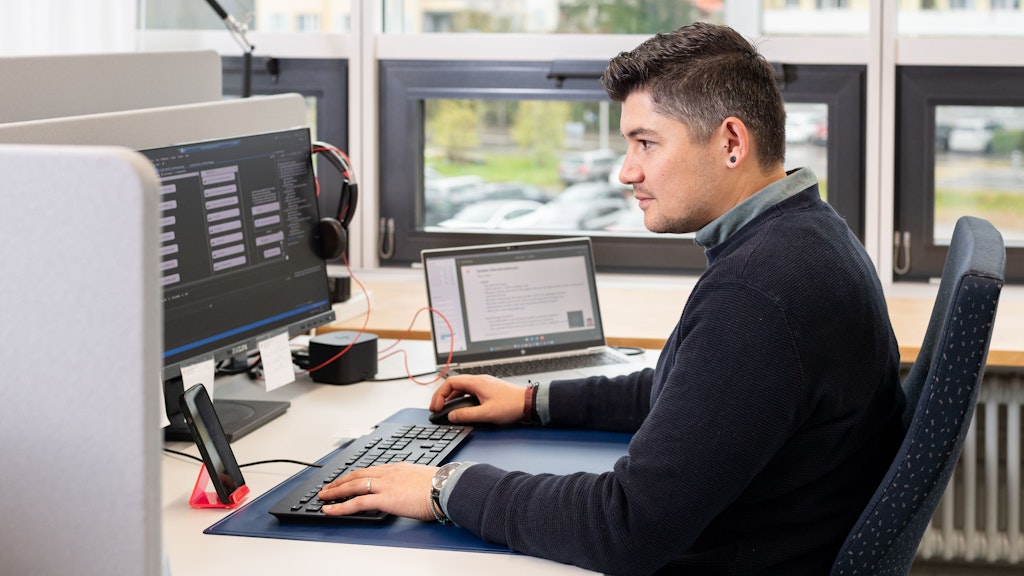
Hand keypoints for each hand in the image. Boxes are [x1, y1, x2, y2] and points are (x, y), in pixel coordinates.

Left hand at [318, 462, 436, 520]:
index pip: (372, 470)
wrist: (446, 488)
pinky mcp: (383, 498)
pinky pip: (356, 502)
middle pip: (358, 474)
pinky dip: (340, 506)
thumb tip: (414, 491)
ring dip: (335, 491)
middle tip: (329, 486)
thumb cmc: (442, 486)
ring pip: (352, 485)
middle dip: (341, 480)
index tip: (349, 478)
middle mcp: (388, 473)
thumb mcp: (425, 480)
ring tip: (323, 496)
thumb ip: (414, 483)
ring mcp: (384, 484)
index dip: (357, 474)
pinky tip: (330, 509)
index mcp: (398, 468)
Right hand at [430, 374, 525, 424]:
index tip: (436, 406)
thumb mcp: (486, 413)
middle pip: (454, 384)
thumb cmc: (511, 405)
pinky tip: (461, 407)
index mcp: (476, 382)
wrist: (528, 403)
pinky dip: (461, 398)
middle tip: (437, 408)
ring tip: (446, 409)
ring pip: (461, 388)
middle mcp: (479, 381)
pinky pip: (469, 391)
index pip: (450, 383)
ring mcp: (484, 385)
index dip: (440, 394)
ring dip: (451, 397)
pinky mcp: (488, 390)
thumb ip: (466, 415)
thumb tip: (451, 416)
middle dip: (442, 396)